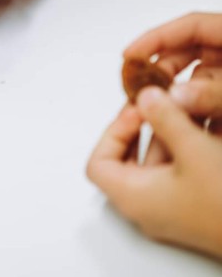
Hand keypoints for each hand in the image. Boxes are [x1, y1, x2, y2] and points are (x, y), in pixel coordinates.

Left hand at [87, 87, 221, 259]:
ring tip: (187, 110)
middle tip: (159, 104)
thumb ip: (164, 117)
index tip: (137, 112)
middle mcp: (148, 206)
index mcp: (135, 197)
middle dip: (144, 126)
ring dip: (168, 132)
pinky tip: (205, 127)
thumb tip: (145, 96)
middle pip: (127, 160)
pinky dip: (185, 146)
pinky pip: (179, 170)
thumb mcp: (193, 149)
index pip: (98, 164)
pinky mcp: (194, 205)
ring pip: (157, 162)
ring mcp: (172, 208)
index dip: (113, 131)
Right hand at [125, 12, 221, 132]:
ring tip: (158, 110)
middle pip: (190, 52)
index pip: (191, 26)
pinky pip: (211, 99)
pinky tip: (181, 123)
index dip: (158, 38)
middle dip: (165, 71)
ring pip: (199, 78)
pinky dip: (195, 109)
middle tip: (142, 88)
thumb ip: (214, 94)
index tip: (130, 54)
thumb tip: (175, 97)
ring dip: (178, 95)